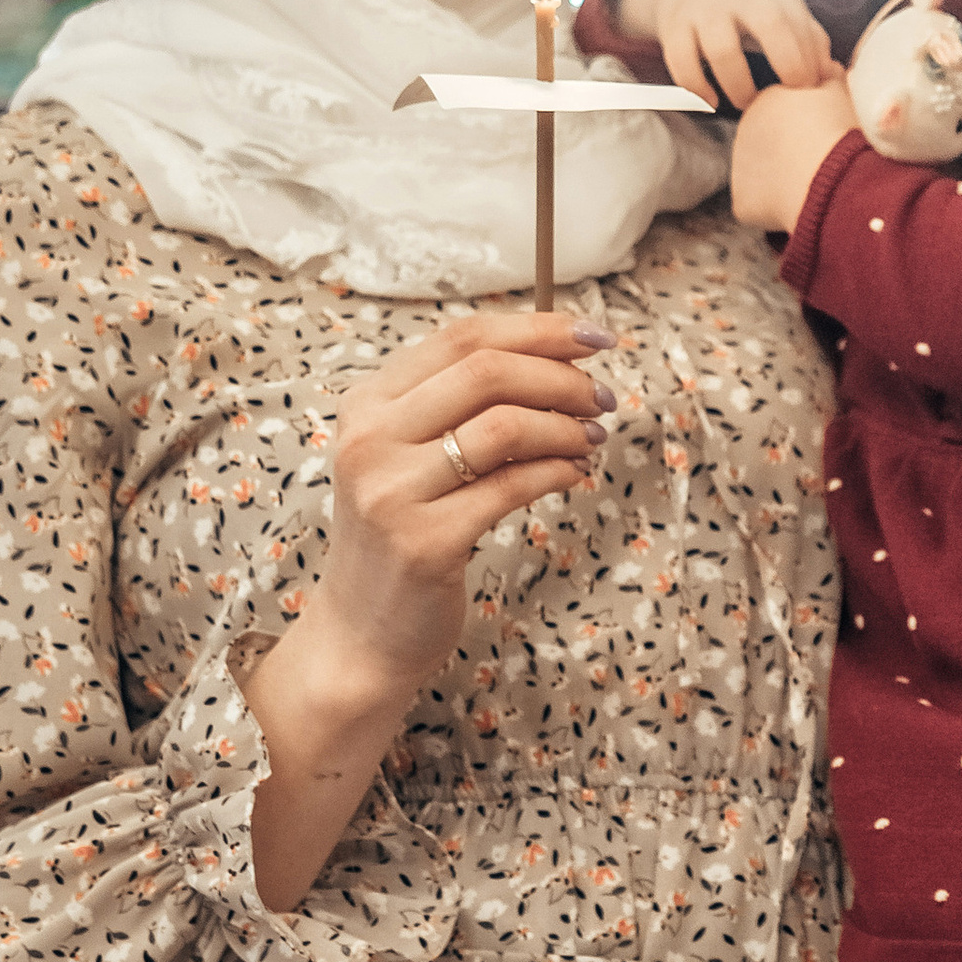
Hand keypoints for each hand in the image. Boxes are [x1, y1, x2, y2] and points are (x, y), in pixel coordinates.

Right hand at [313, 309, 608, 688]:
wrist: (361, 631)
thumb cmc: (401, 534)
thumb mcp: (408, 456)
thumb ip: (459, 406)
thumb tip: (558, 359)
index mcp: (366, 404)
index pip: (461, 338)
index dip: (538, 330)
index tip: (593, 337)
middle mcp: (369, 440)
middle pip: (485, 372)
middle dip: (560, 377)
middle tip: (601, 397)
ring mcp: (391, 492)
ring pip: (504, 425)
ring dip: (565, 426)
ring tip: (592, 438)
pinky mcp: (424, 542)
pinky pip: (512, 486)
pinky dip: (557, 470)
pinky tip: (574, 472)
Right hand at [617, 0, 835, 110]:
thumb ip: (805, 31)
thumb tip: (829, 72)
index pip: (797, 18)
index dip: (809, 55)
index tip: (812, 83)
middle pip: (769, 23)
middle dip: (787, 62)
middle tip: (792, 92)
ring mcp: (701, 8)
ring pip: (722, 51)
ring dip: (740, 85)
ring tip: (748, 102)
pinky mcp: (672, 28)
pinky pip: (682, 65)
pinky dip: (698, 89)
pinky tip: (712, 100)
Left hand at [730, 75, 859, 232]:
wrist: (832, 175)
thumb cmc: (839, 131)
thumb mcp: (840, 92)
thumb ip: (829, 76)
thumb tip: (828, 68)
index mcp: (767, 100)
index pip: (781, 113)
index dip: (804, 126)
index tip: (824, 135)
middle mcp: (744, 130)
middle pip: (769, 144)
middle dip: (789, 152)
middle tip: (819, 161)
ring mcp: (739, 168)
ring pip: (763, 175)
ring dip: (781, 180)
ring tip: (811, 183)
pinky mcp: (742, 201)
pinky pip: (759, 207)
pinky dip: (775, 210)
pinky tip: (799, 204)